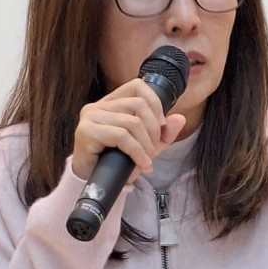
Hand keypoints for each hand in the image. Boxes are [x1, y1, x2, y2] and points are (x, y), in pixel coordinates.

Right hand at [71, 78, 186, 181]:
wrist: (95, 182)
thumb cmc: (117, 161)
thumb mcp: (147, 146)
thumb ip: (164, 133)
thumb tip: (180, 119)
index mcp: (111, 102)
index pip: (137, 86)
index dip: (155, 103)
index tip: (162, 125)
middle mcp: (98, 105)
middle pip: (138, 104)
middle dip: (153, 129)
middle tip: (153, 150)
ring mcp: (91, 117)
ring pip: (132, 122)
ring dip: (146, 145)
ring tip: (147, 160)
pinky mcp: (86, 131)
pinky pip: (121, 136)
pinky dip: (137, 151)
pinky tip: (141, 163)